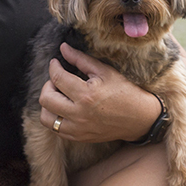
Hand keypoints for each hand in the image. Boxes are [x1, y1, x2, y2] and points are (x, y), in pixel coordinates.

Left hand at [37, 42, 159, 143]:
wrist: (139, 118)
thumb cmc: (124, 91)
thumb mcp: (104, 71)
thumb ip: (81, 59)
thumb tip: (63, 48)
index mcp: (86, 95)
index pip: (57, 78)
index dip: (53, 67)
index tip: (55, 63)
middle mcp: (79, 114)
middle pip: (46, 99)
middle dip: (48, 85)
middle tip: (58, 80)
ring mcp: (78, 129)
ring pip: (46, 118)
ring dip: (48, 104)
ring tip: (59, 95)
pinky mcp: (79, 137)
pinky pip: (55, 129)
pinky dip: (55, 117)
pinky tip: (65, 108)